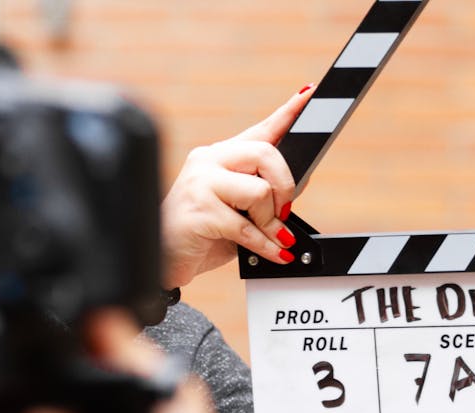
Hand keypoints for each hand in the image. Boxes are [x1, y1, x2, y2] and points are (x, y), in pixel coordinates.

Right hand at [160, 86, 313, 287]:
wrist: (164, 257)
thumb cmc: (203, 232)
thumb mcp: (239, 209)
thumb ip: (264, 191)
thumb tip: (299, 182)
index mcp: (220, 155)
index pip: (260, 129)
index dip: (288, 112)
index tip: (309, 93)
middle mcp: (208, 160)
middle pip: (265, 154)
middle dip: (284, 186)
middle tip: (283, 212)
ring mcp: (200, 183)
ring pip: (259, 191)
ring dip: (271, 221)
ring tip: (269, 236)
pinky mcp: (199, 211)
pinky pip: (247, 226)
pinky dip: (266, 244)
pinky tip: (274, 252)